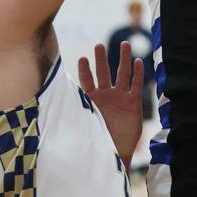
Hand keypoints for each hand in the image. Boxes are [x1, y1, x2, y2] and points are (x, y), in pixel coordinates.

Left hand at [78, 42, 143, 166]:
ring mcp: (120, 98)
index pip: (87, 81)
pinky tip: (138, 61)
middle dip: (101, 59)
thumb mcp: (85, 124)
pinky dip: (138, 74)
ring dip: (124, 59)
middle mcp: (106, 95)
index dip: (85, 70)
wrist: (116, 153)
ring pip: (123, 74)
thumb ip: (79, 112)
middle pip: (104, 73)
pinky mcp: (133, 103)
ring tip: (125, 44)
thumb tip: (58, 105)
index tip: (82, 59)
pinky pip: (136, 85)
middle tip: (99, 45)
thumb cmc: (98, 140)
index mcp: (93, 100)